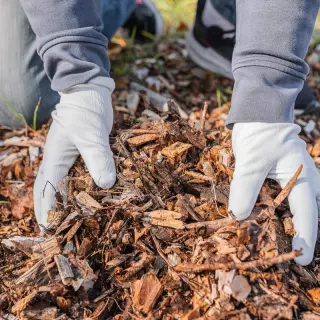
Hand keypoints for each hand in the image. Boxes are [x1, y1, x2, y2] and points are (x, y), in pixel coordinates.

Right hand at [34, 82, 115, 229]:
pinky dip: (81, 187)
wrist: (90, 93)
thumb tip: (106, 185)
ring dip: (64, 200)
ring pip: (62, 184)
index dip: (48, 211)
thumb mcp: (91, 135)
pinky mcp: (82, 154)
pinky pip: (78, 174)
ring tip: (70, 219)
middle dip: (50, 210)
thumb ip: (97, 158)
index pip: (47, 190)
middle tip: (55, 230)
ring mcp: (70, 157)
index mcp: (55, 159)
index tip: (50, 230)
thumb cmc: (85, 111)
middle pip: (49, 190)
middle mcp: (59, 161)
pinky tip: (90, 195)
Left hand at [229, 122, 319, 265]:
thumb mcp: (251, 159)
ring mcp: (295, 179)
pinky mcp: (283, 179)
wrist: (257, 116)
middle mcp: (305, 180)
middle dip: (302, 233)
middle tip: (293, 255)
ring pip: (298, 207)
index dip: (305, 237)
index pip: (307, 212)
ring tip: (279, 242)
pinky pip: (284, 199)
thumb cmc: (258, 134)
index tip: (303, 259)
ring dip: (290, 223)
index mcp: (304, 176)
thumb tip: (238, 217)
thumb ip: (246, 186)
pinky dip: (276, 211)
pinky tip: (264, 220)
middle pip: (309, 213)